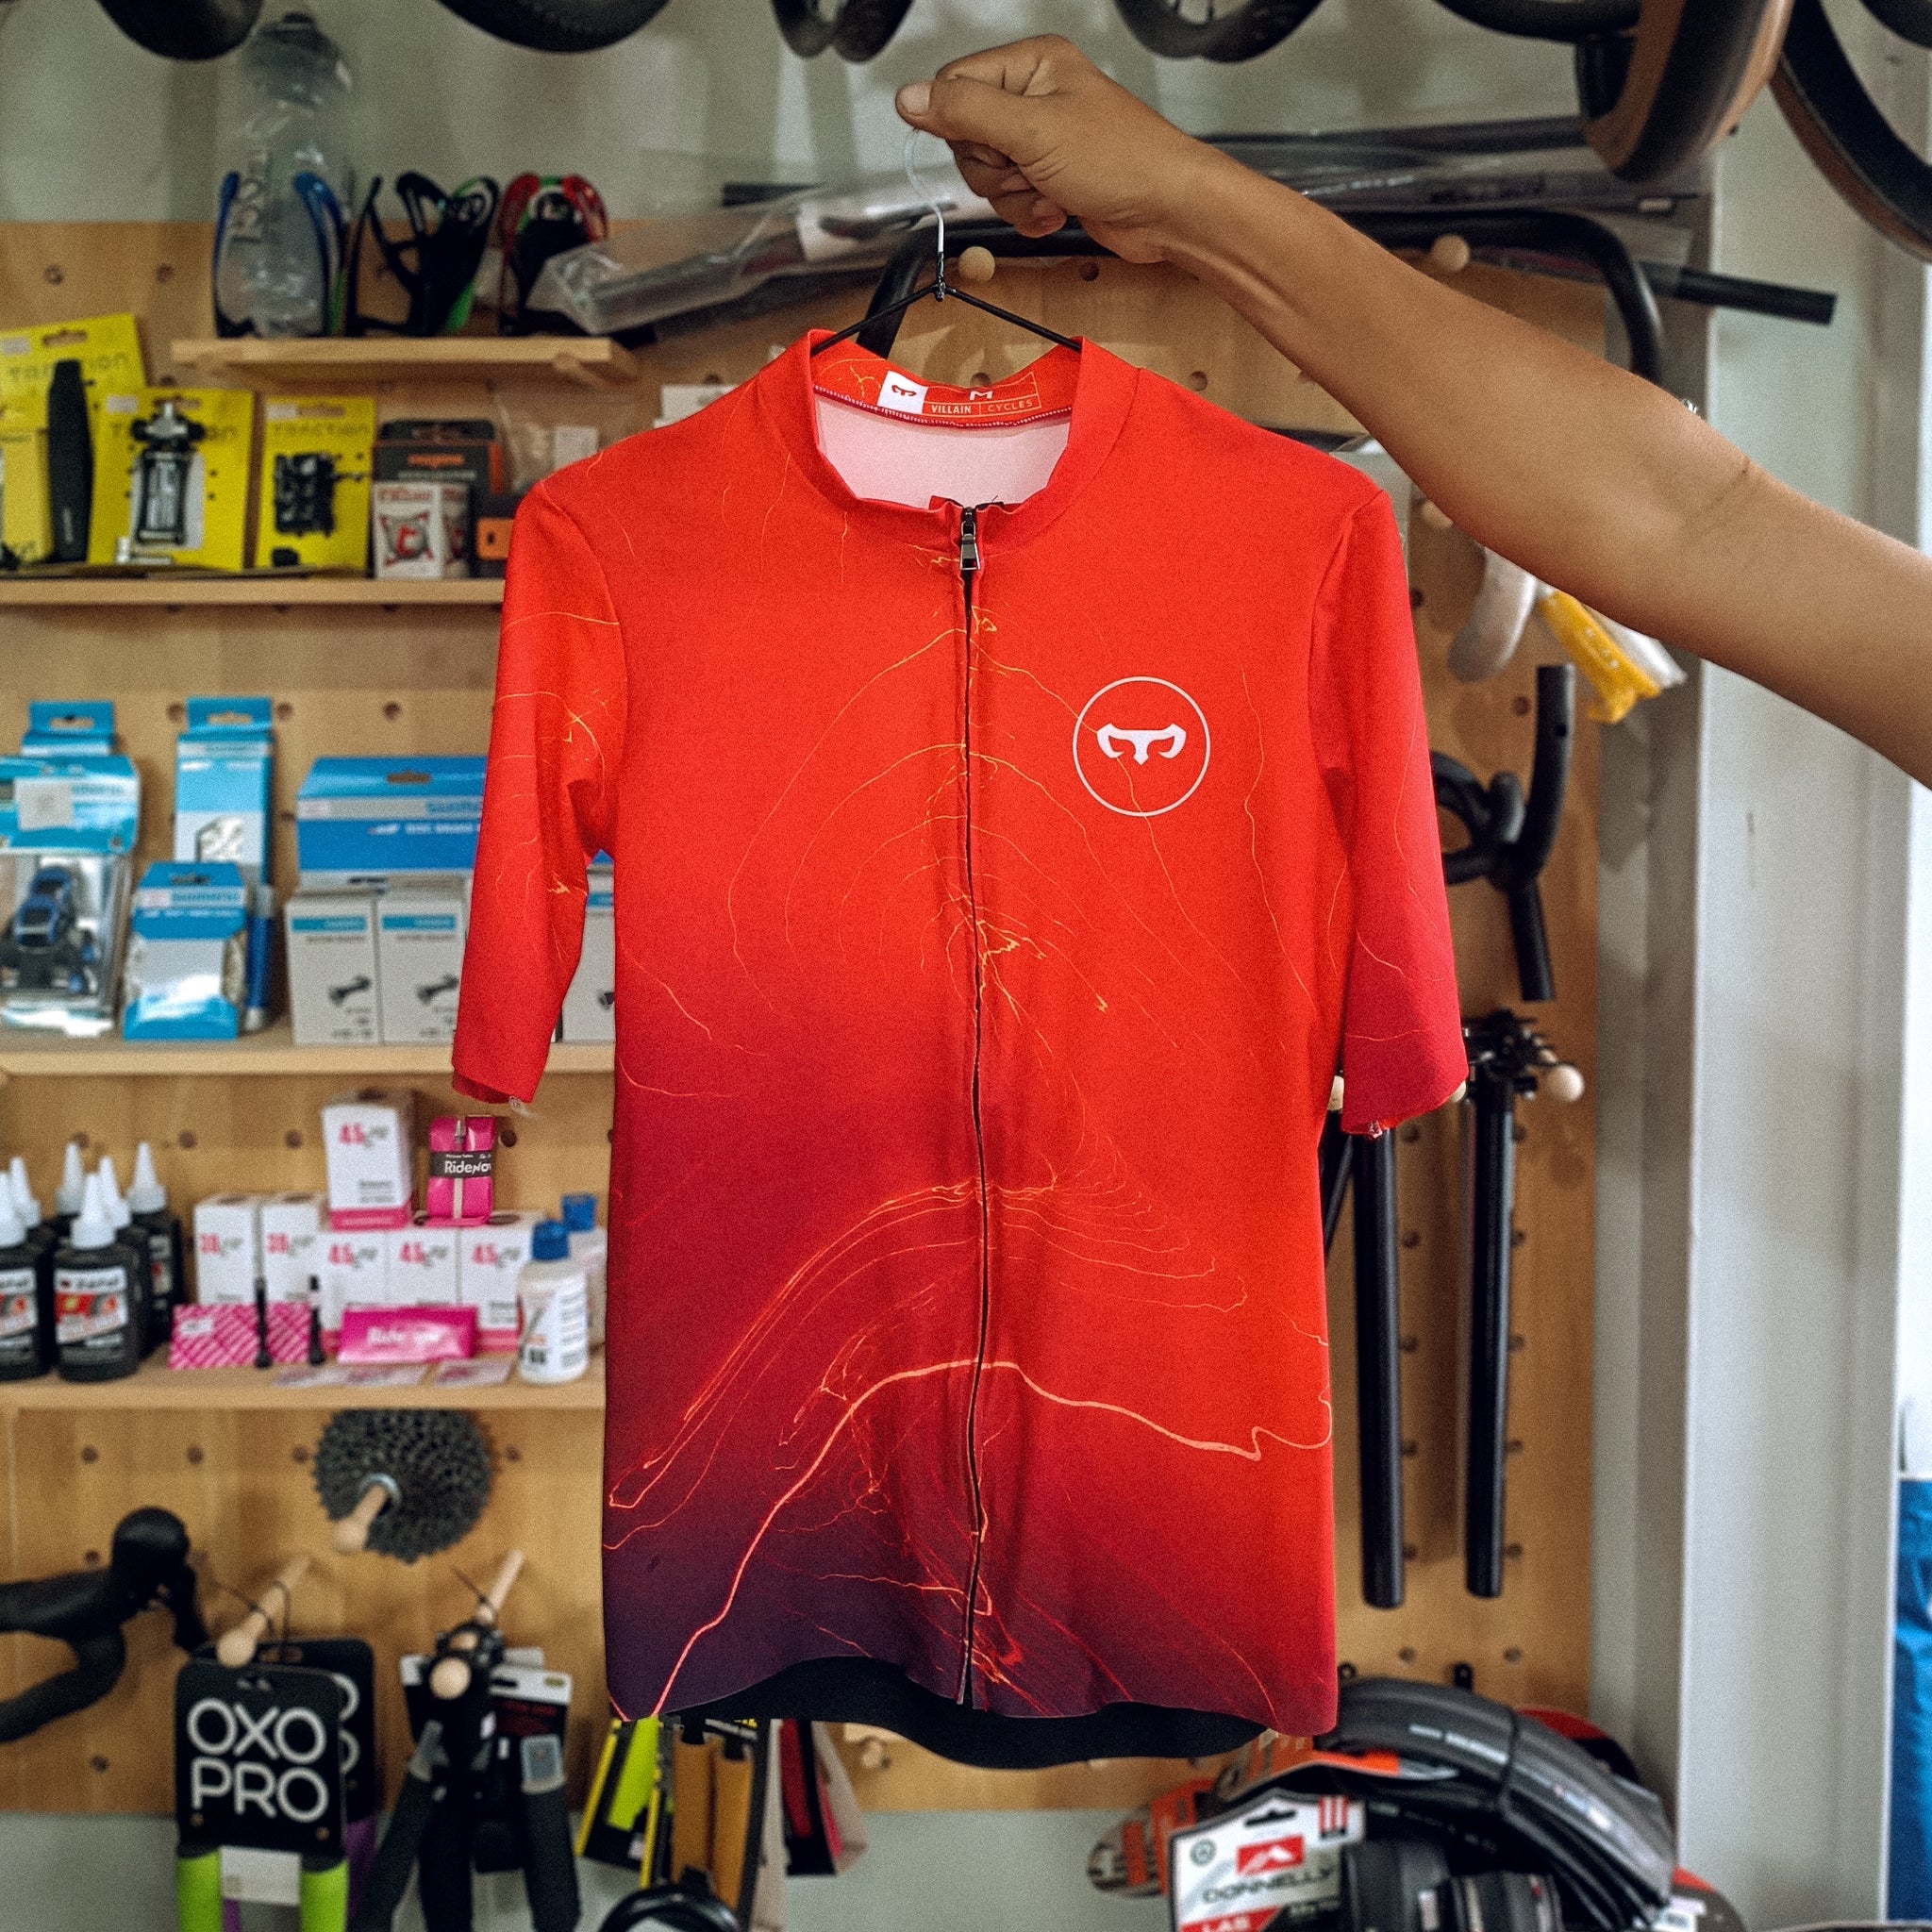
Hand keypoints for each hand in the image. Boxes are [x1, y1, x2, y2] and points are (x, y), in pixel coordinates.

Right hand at [895, 37, 1228, 263]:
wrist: (1169, 211)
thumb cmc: (1123, 160)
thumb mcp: (1031, 131)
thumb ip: (964, 112)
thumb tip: (909, 99)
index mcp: (1031, 65)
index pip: (954, 87)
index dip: (960, 127)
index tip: (990, 146)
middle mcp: (1035, 96)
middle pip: (967, 138)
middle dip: (994, 169)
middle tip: (1027, 169)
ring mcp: (1043, 139)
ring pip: (988, 175)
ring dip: (1014, 196)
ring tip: (1049, 190)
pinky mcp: (1051, 176)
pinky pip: (1012, 198)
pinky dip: (1029, 212)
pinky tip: (1057, 207)